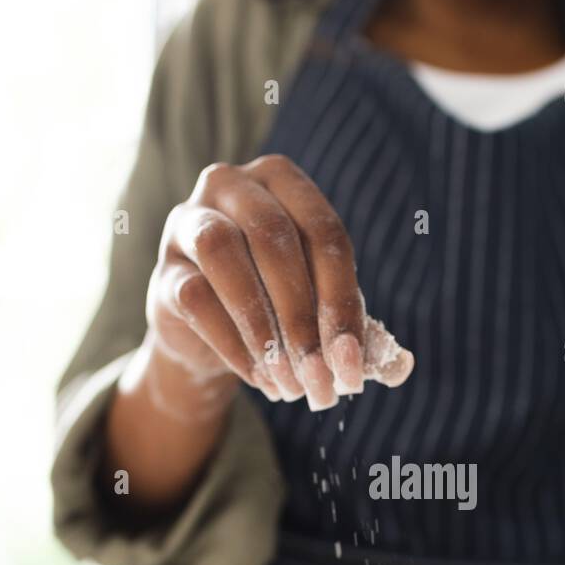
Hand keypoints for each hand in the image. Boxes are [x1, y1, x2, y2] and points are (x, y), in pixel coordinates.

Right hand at [146, 154, 413, 410]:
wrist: (213, 334)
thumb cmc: (281, 306)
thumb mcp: (324, 313)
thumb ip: (361, 335)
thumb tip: (401, 368)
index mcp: (284, 182)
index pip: (324, 233)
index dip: (342, 300)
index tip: (352, 360)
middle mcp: (232, 185)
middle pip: (273, 238)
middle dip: (303, 318)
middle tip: (322, 379)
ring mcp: (188, 222)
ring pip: (223, 254)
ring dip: (263, 326)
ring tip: (290, 382)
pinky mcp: (163, 269)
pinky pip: (195, 297)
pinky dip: (233, 344)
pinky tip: (261, 378)